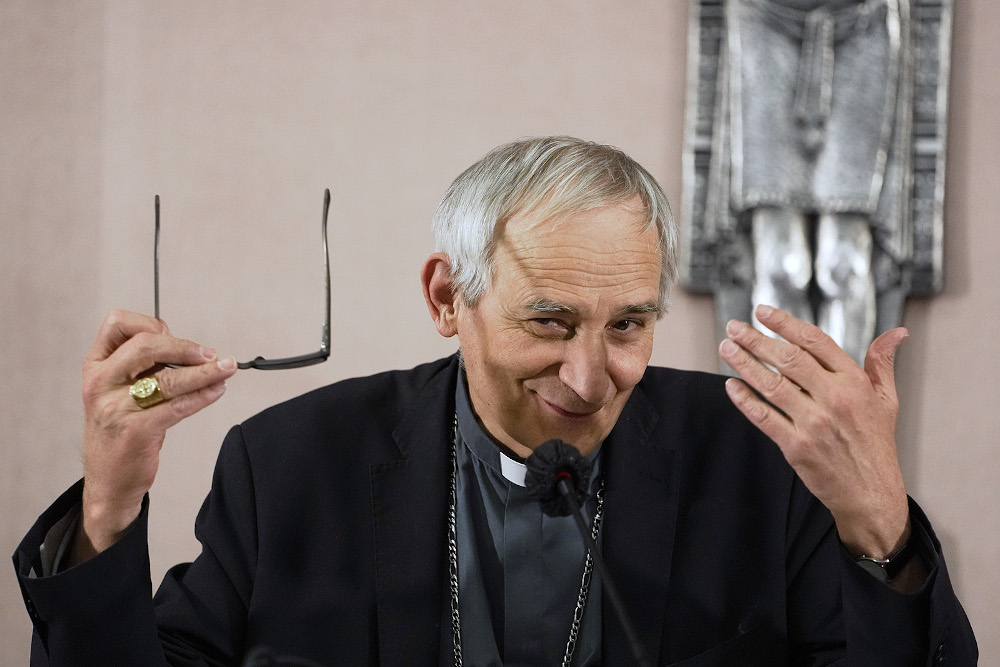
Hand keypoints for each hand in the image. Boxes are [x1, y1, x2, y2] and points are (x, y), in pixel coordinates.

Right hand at [73, 310, 237, 561]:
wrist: (108, 481)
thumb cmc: (120, 430)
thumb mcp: (118, 390)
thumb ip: (143, 366)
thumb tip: (189, 348)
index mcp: (95, 366)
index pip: (117, 324)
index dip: (150, 324)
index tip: (175, 335)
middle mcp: (100, 383)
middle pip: (146, 346)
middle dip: (185, 347)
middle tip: (211, 354)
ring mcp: (115, 407)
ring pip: (168, 379)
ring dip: (205, 372)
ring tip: (227, 369)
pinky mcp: (135, 431)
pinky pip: (178, 406)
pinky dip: (203, 396)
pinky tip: (217, 390)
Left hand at [718, 305, 909, 559]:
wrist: (871, 494)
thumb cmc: (876, 443)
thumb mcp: (886, 399)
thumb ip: (882, 362)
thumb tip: (897, 332)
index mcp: (854, 382)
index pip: (814, 341)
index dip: (785, 323)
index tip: (762, 311)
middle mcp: (833, 399)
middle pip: (787, 359)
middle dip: (756, 339)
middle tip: (734, 326)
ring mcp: (813, 423)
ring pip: (771, 385)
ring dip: (744, 364)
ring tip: (726, 348)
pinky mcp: (796, 446)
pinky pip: (764, 417)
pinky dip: (745, 400)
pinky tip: (731, 385)